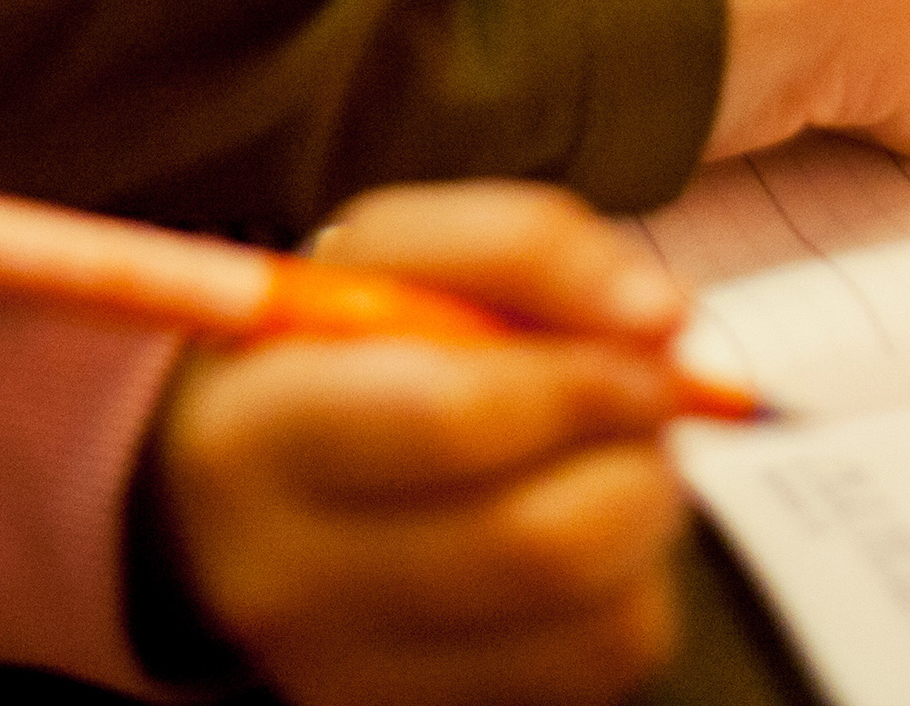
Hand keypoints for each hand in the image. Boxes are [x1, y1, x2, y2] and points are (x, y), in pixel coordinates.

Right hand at [153, 182, 694, 705]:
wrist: (250, 491)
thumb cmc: (339, 351)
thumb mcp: (394, 253)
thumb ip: (525, 247)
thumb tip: (659, 317)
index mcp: (253, 434)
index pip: (452, 417)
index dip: (581, 375)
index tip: (644, 335)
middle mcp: (288, 579)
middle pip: (536, 541)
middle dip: (632, 449)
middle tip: (644, 394)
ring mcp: (355, 674)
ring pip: (590, 611)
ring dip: (644, 510)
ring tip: (608, 453)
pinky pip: (599, 662)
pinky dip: (630, 581)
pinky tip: (581, 525)